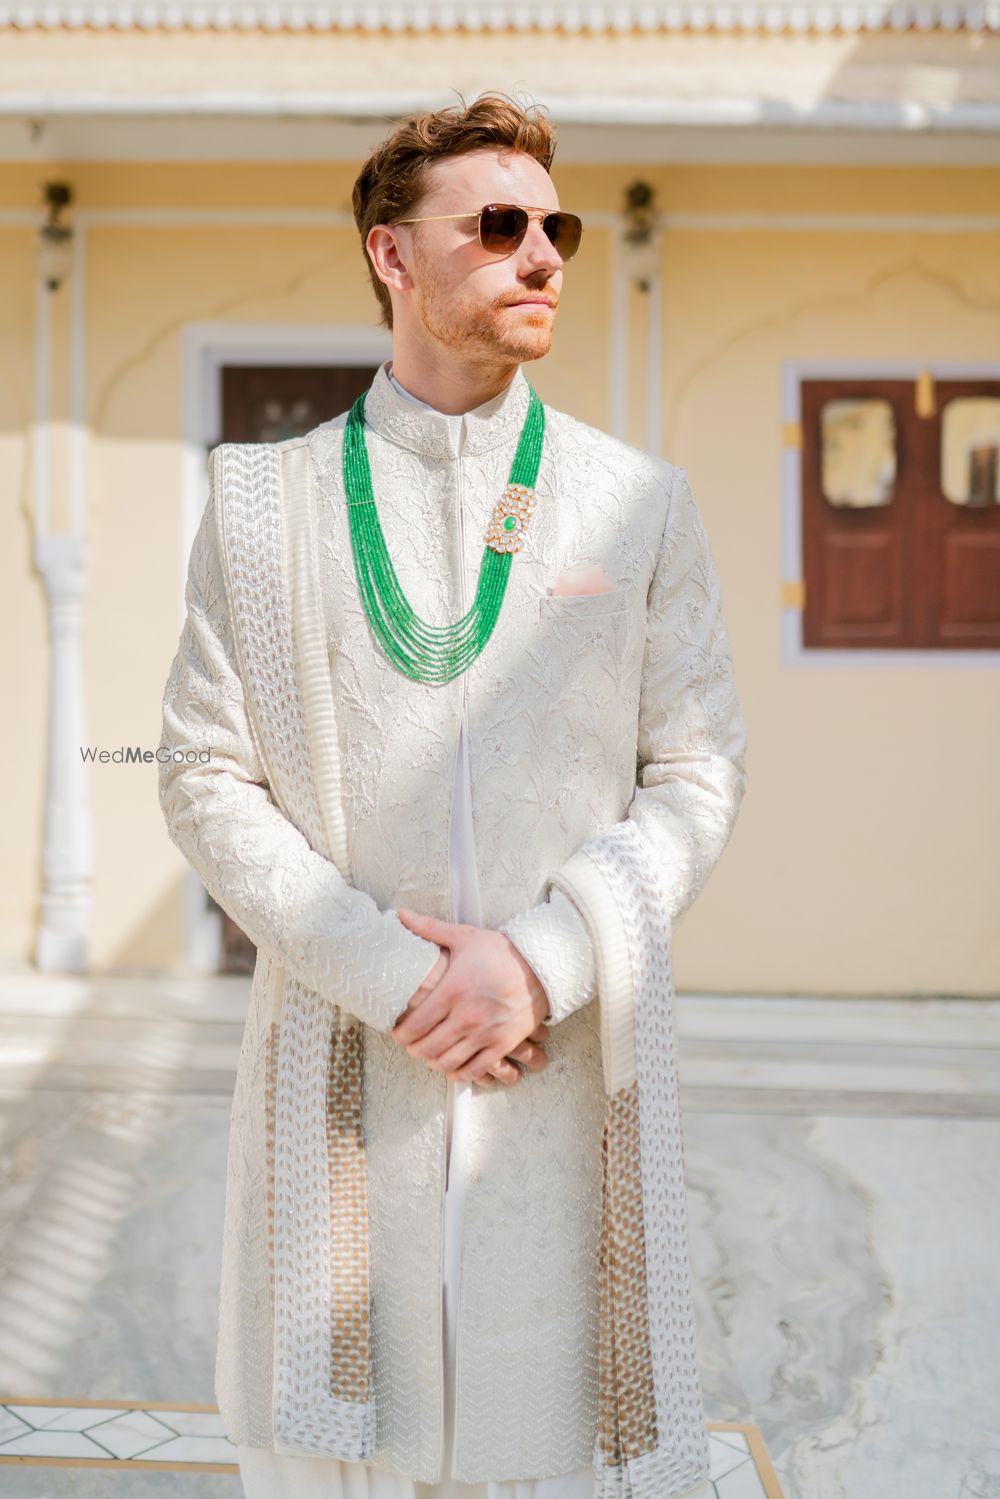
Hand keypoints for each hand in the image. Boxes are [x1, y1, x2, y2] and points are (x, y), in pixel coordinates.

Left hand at [390, 908, 550, 1085]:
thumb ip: (430, 929)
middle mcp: (467, 1015)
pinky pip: (475, 1070)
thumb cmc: (502, 951)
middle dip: (413, 1049)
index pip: (415, 1024)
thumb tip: (402, 914)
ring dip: (433, 1062)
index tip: (397, 1032)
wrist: (542, 965)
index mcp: (453, 990)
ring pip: (447, 1062)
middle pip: (427, 1047)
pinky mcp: (503, 1044)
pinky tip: (453, 1067)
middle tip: (410, 1044)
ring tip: (428, 1054)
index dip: (400, 1033)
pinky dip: (459, 1074)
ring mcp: (486, 1033)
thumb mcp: (465, 936)